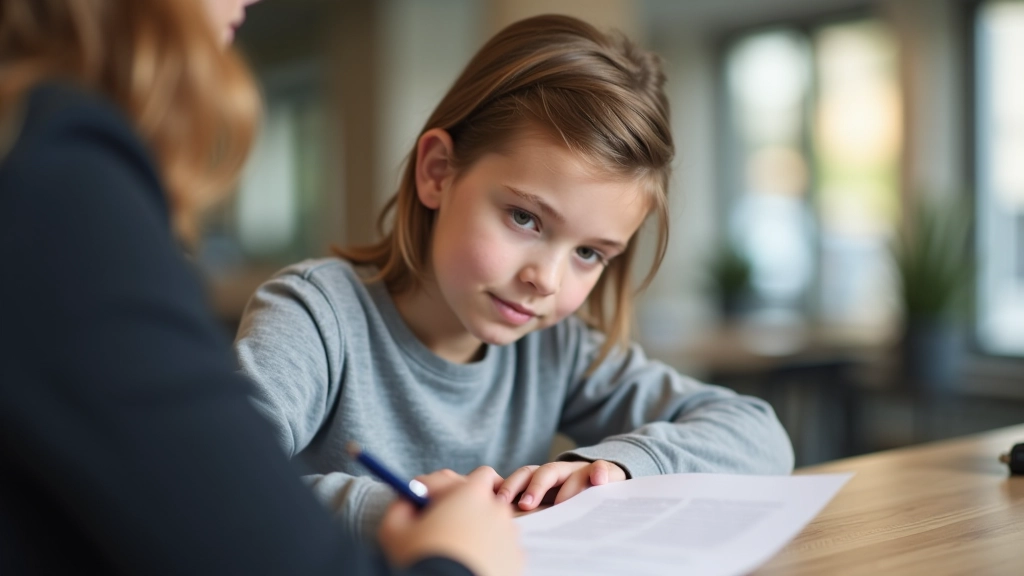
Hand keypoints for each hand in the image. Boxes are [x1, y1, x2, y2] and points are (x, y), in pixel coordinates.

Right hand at [378, 466, 521, 575]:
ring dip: (478, 533)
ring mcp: (510, 538)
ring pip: (494, 528)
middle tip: (445, 527)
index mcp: (472, 495)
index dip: (460, 486)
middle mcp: (497, 511)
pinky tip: (470, 566)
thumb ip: (401, 505)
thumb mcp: (393, 530)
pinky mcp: (516, 562)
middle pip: (487, 502)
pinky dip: (489, 555)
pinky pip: (501, 552)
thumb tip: (406, 499)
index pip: (479, 475)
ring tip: (456, 552)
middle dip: (468, 511)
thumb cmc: (419, 561)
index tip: (440, 500)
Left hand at [497, 460, 626, 510]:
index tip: (500, 503)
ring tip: (562, 503)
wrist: (603, 479)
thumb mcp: (550, 502)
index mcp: (542, 479)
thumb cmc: (570, 498)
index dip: (511, 487)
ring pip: (571, 472)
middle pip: (542, 472)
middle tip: (526, 505)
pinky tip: (599, 480)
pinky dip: (599, 472)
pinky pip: (600, 467)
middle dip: (533, 487)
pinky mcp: (602, 471)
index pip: (523, 477)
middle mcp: (559, 472)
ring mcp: (580, 470)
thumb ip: (533, 508)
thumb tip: (508, 527)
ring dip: (566, 486)